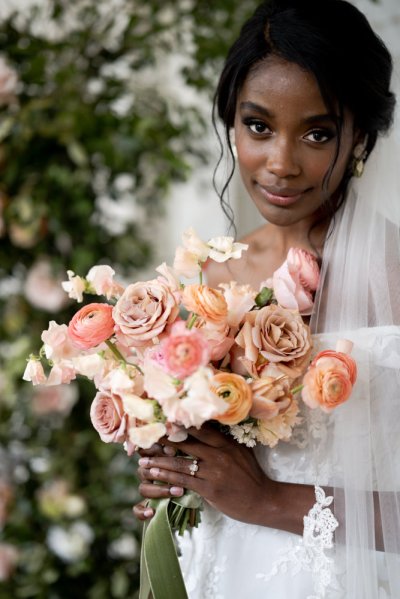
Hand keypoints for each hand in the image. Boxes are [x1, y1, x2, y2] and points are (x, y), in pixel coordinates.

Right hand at [133, 442, 184, 521]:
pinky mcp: (146, 506)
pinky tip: (151, 512)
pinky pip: (137, 509)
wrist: (198, 489)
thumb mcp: (185, 458)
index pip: (145, 452)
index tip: (171, 451)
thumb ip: (177, 451)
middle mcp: (147, 473)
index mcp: (154, 459)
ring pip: (143, 489)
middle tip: (178, 475)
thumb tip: (170, 450)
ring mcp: (147, 489)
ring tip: (179, 491)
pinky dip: (142, 511)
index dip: (153, 451)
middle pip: (144, 471)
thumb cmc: (190, 469)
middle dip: (161, 473)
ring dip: (160, 490)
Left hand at [135, 425, 275, 525]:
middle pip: (185, 442)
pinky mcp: (210, 488)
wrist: (263, 500)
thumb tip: (209, 427)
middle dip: (163, 441)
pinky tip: (155, 475)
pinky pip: (183, 480)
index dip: (178, 424)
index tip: (161, 421)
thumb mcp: (241, 452)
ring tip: (142, 461)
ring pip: (180, 462)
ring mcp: (214, 471)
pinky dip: (167, 477)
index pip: (198, 428)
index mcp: (226, 442)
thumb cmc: (251, 476)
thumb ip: (225, 441)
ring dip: (159, 461)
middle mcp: (219, 453)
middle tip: (144, 439)